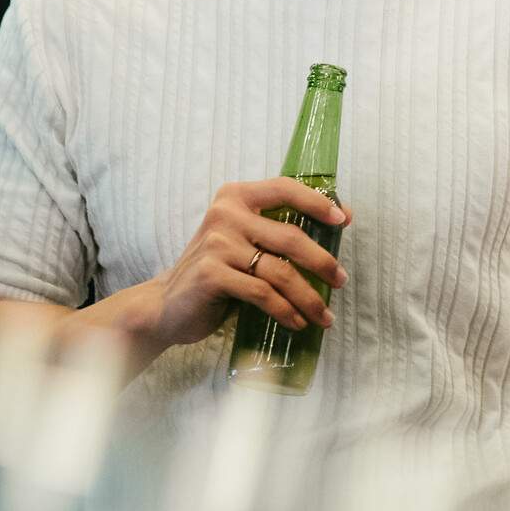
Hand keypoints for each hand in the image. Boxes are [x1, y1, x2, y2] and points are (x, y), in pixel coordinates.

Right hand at [138, 178, 351, 350]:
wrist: (166, 304)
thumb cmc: (217, 269)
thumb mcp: (244, 238)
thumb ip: (279, 227)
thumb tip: (343, 216)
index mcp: (236, 196)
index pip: (285, 188)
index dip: (318, 202)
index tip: (343, 220)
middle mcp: (225, 214)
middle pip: (290, 238)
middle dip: (323, 262)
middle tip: (342, 280)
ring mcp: (217, 244)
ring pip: (280, 272)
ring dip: (309, 297)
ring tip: (324, 315)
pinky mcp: (212, 274)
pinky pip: (263, 294)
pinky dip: (286, 311)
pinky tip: (298, 322)